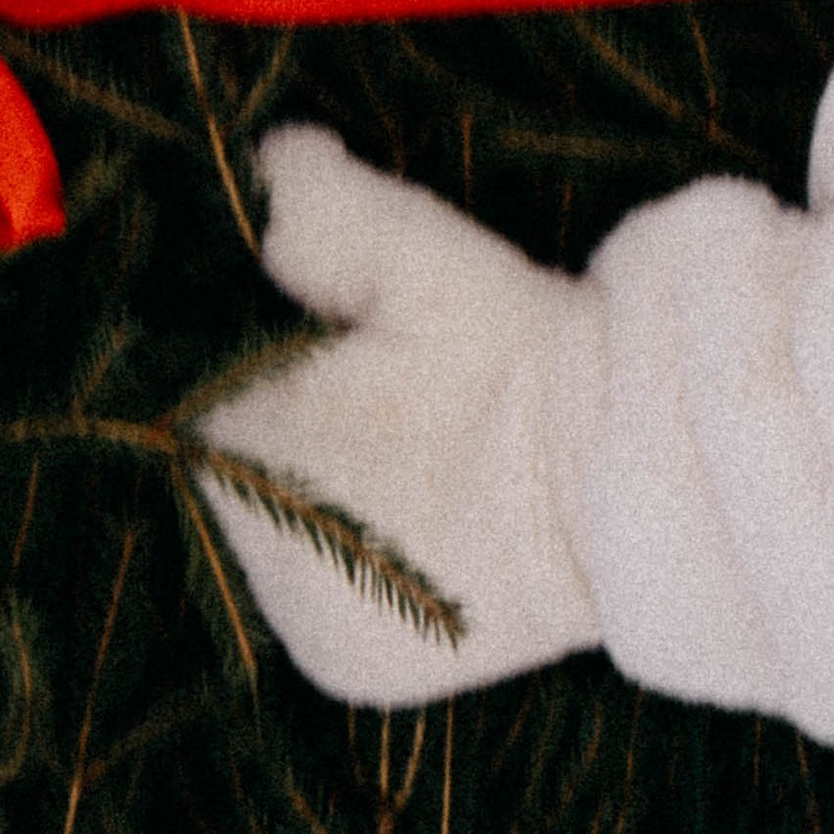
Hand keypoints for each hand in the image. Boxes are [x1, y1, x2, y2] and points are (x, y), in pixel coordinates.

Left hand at [197, 125, 605, 706]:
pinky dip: (348, 557)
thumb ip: (318, 206)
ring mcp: (306, 630)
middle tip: (366, 382)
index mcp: (244, 458)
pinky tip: (403, 510)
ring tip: (397, 443)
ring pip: (276, 536)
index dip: (250, 351)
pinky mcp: (355, 673)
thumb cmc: (517, 355)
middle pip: (235, 471)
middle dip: (280, 424)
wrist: (634, 477)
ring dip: (311, 494)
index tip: (313, 325)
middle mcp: (257, 566)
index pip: (200, 395)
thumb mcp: (420, 255)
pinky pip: (323, 598)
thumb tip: (260, 160)